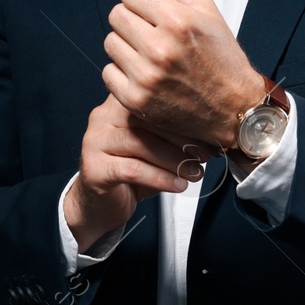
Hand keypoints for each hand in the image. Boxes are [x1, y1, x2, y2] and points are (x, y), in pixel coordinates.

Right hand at [64, 91, 216, 253]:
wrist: (102, 204)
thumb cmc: (130, 172)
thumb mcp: (155, 148)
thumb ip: (173, 137)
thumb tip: (209, 136)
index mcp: (118, 103)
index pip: (153, 100)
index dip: (182, 117)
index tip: (207, 134)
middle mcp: (102, 116)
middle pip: (145, 120)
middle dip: (180, 138)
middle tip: (203, 155)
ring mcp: (94, 140)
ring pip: (140, 143)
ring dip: (173, 160)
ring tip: (193, 172)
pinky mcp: (94, 167)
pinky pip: (133, 169)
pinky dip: (160, 177)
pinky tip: (177, 184)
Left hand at [103, 0, 275, 150]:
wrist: (233, 108)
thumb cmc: (222, 58)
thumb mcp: (206, 11)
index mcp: (178, 21)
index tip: (155, 11)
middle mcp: (159, 49)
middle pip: (116, 15)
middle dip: (132, 19)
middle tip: (153, 33)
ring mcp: (146, 76)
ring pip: (110, 42)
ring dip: (126, 45)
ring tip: (151, 54)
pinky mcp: (136, 99)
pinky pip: (108, 72)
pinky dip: (122, 72)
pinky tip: (145, 74)